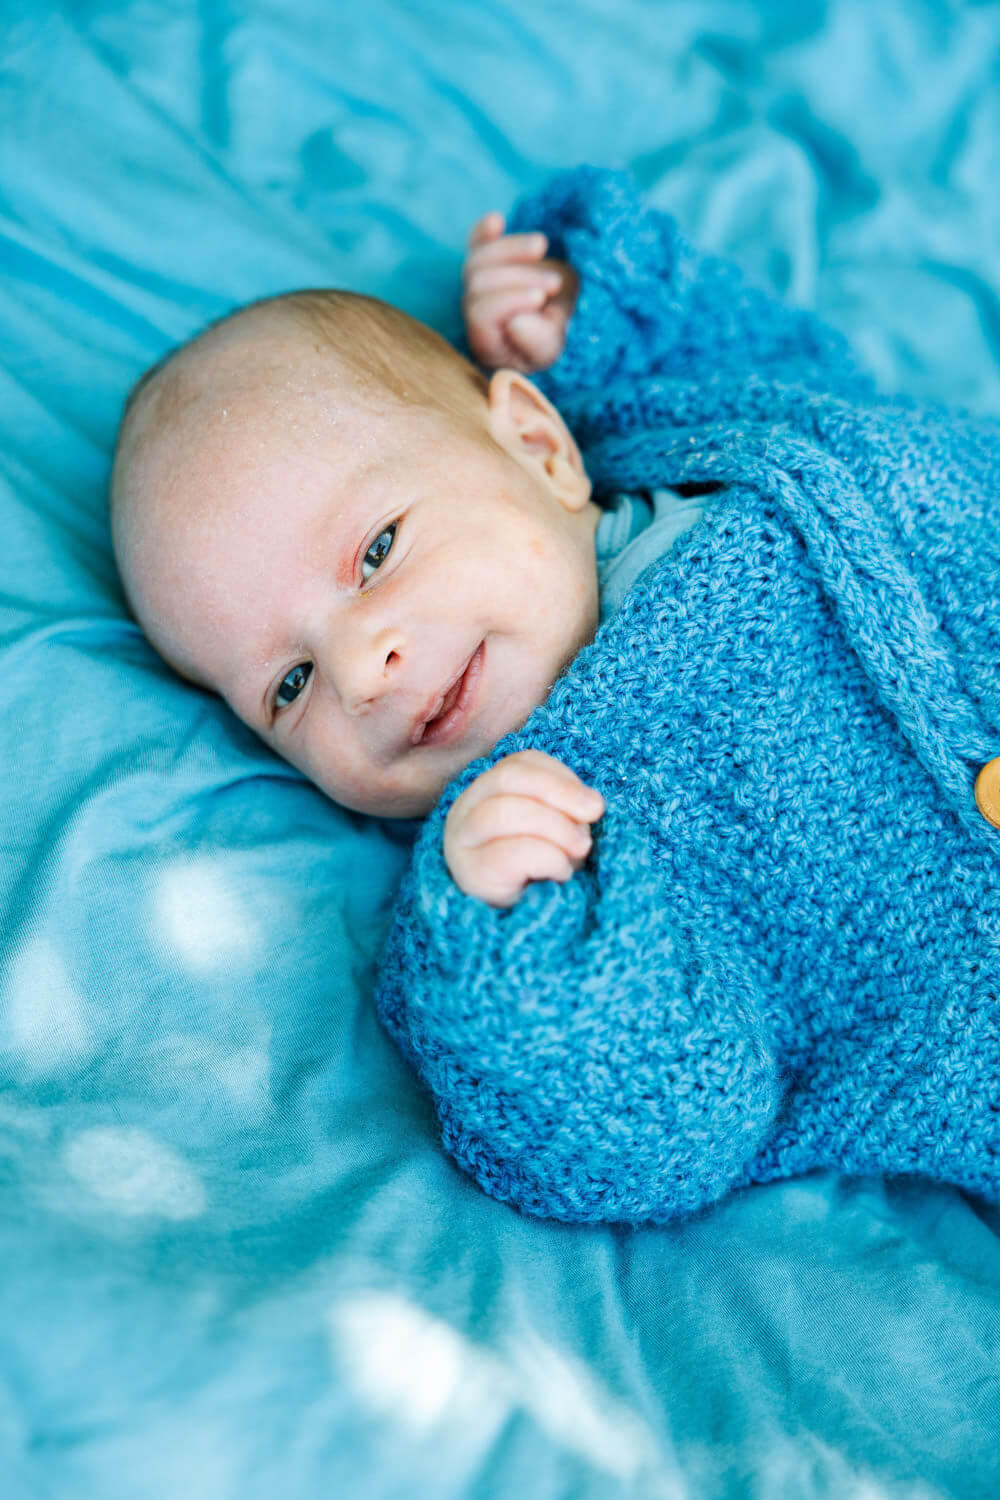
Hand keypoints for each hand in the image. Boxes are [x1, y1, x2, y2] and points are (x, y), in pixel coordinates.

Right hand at [444, 749, 604, 907]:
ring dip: (555, 827)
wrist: (522, 936)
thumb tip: (592, 804)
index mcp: (488, 792)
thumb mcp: (558, 834)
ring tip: (579, 851)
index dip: (561, 777)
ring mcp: (462, 843)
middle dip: (560, 793)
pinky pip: (512, 852)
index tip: (594, 806)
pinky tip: (560, 874)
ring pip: (503, 811)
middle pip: (509, 778)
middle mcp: (465, 811)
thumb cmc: (542, 876)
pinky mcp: (470, 875)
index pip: (521, 764)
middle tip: (593, 817)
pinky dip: (548, 858)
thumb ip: (568, 811)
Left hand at [461, 212, 578, 373]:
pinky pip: (474, 242)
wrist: (562, 313)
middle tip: (554, 283)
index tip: (541, 296)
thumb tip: (516, 323)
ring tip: (542, 247)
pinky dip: (484, 231)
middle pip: (478, 283)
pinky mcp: (483, 261)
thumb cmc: (556, 337)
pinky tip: (497, 220)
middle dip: (518, 278)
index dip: (508, 302)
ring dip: (512, 249)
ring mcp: (475, 286)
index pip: (481, 315)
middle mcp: (473, 314)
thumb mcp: (554, 347)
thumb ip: (537, 342)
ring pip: (477, 259)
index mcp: (486, 342)